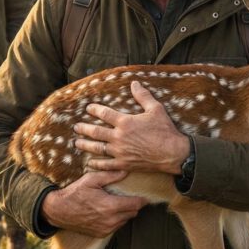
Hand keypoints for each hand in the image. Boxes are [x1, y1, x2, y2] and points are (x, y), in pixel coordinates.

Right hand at [41, 170, 146, 237]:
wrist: (58, 210)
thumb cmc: (74, 193)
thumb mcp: (91, 180)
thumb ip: (110, 175)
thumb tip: (126, 170)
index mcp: (110, 206)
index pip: (136, 205)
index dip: (142, 199)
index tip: (144, 195)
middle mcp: (110, 220)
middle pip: (133, 213)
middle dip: (133, 205)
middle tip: (130, 197)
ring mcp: (105, 229)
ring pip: (125, 221)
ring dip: (125, 213)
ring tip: (117, 203)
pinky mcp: (100, 234)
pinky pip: (116, 227)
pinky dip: (116, 220)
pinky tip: (109, 212)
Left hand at [74, 81, 188, 175]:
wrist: (172, 153)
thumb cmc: (165, 130)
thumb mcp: (156, 109)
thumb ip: (143, 96)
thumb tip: (134, 83)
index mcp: (125, 122)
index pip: (104, 114)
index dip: (94, 110)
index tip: (88, 108)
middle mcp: (119, 137)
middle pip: (96, 132)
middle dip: (84, 128)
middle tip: (76, 127)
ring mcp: (120, 152)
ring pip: (97, 148)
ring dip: (85, 145)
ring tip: (77, 142)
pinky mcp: (124, 164)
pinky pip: (106, 165)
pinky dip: (96, 164)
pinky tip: (89, 163)